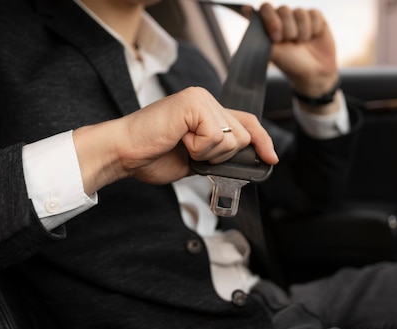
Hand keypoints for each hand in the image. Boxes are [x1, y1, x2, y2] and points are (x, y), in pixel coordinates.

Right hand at [73, 87, 277, 193]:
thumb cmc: (152, 155)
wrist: (124, 153)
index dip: (262, 141)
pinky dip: (198, 149)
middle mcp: (206, 99)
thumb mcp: (195, 159)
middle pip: (243, 135)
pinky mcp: (193, 103)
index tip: (271, 158)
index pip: (247, 122)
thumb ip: (217, 154)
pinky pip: (215, 137)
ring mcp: (200, 98)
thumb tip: (244, 163)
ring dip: (208, 153)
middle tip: (191, 152)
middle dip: (222, 155)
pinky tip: (178, 140)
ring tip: (182, 145)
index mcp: (207, 110)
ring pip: (232, 139)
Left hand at [258, 3, 338, 99]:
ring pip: (300, 13)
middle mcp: (283, 18)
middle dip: (288, 30)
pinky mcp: (315, 17)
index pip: (266, 8)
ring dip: (302, 32)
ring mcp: (299, 17)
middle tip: (289, 43)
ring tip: (301, 43)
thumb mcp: (272, 51)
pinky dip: (314, 29)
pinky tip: (313, 37)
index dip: (271, 20)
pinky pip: (314, 14)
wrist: (313, 73)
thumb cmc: (290, 63)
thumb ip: (260, 32)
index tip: (276, 38)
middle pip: (283, 10)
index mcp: (270, 24)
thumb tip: (246, 9)